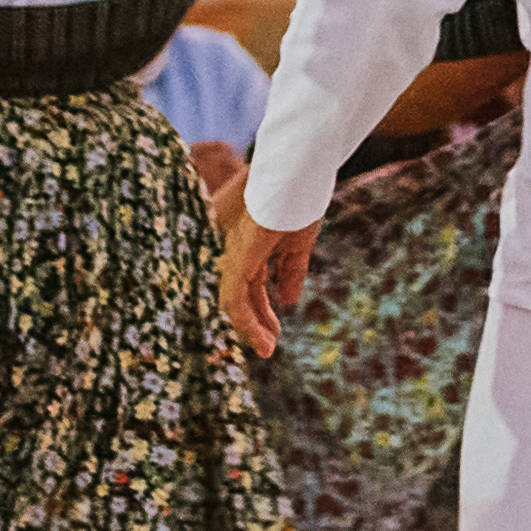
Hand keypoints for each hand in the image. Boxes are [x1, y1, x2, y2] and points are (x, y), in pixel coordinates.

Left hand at [221, 209, 317, 358]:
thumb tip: (288, 301)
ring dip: (250, 328)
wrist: (296, 182)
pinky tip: (261, 336)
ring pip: (234, 302)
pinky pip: (235, 299)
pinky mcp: (237, 260)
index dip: (261, 310)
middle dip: (255, 322)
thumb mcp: (297, 246)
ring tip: (267, 348)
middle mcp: (236, 252)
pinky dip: (246, 321)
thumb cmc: (297, 204)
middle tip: (268, 346)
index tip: (274, 332)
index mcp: (249, 247)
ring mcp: (233, 256)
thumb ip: (290, 272)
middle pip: (240, 295)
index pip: (250, 285)